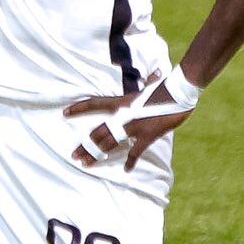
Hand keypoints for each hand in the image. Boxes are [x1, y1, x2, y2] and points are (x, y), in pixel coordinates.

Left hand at [64, 69, 195, 171]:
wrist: (178, 92)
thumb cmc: (166, 87)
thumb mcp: (154, 84)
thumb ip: (152, 81)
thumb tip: (159, 73)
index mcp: (121, 102)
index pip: (94, 104)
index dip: (79, 108)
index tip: (65, 113)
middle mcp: (123, 116)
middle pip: (98, 132)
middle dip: (85, 145)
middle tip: (74, 155)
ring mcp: (134, 127)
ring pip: (109, 144)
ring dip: (96, 155)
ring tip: (86, 163)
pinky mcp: (147, 136)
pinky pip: (135, 152)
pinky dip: (130, 162)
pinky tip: (125, 170)